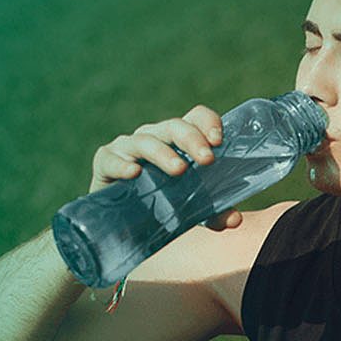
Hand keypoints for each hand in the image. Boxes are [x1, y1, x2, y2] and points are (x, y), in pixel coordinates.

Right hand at [88, 105, 242, 230]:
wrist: (121, 222)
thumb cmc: (161, 204)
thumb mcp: (192, 211)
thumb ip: (214, 213)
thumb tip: (235, 220)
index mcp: (178, 141)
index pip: (195, 117)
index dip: (208, 123)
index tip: (219, 142)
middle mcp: (154, 136)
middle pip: (173, 126)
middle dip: (191, 139)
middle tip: (207, 159)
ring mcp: (127, 147)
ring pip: (145, 140)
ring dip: (163, 153)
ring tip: (179, 170)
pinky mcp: (105, 161)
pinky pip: (111, 158)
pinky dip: (122, 164)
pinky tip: (134, 174)